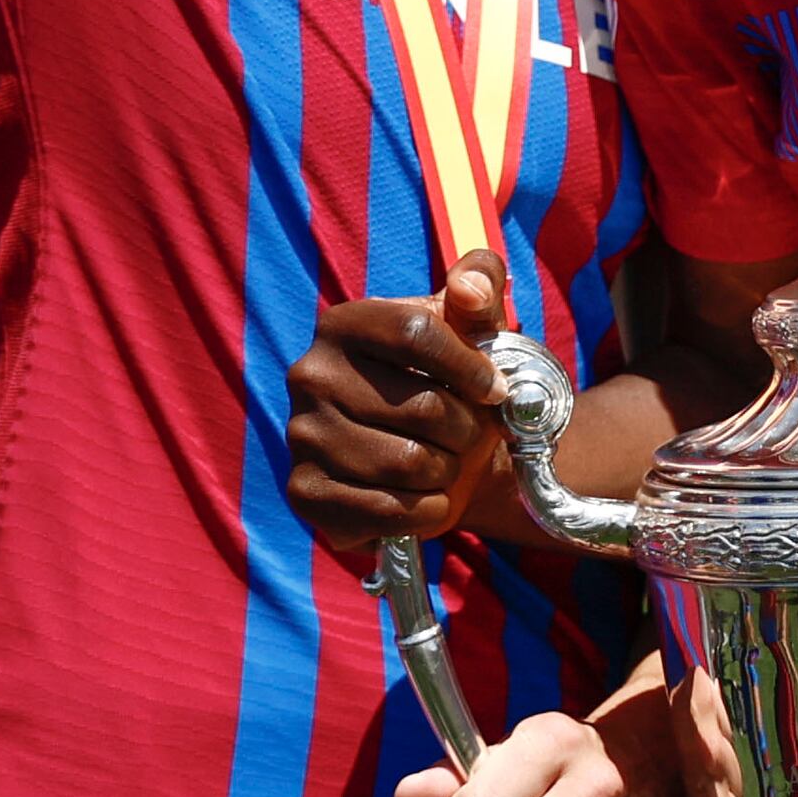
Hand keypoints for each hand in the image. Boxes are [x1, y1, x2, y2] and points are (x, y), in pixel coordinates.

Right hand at [283, 256, 523, 548]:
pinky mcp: (305, 493)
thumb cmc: (450, 383)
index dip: (471, 367)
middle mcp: (310, 376)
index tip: (495, 390)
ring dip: (448, 470)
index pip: (417, 333)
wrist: (430, 455)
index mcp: (344, 324)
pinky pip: (389, 510)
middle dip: (466, 428)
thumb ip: (481, 287)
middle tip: (468, 433)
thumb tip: (473, 286)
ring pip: (409, 462)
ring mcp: (302, 436)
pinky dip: (426, 509)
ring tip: (444, 461)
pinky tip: (424, 495)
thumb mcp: (471, 327)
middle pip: (424, 407)